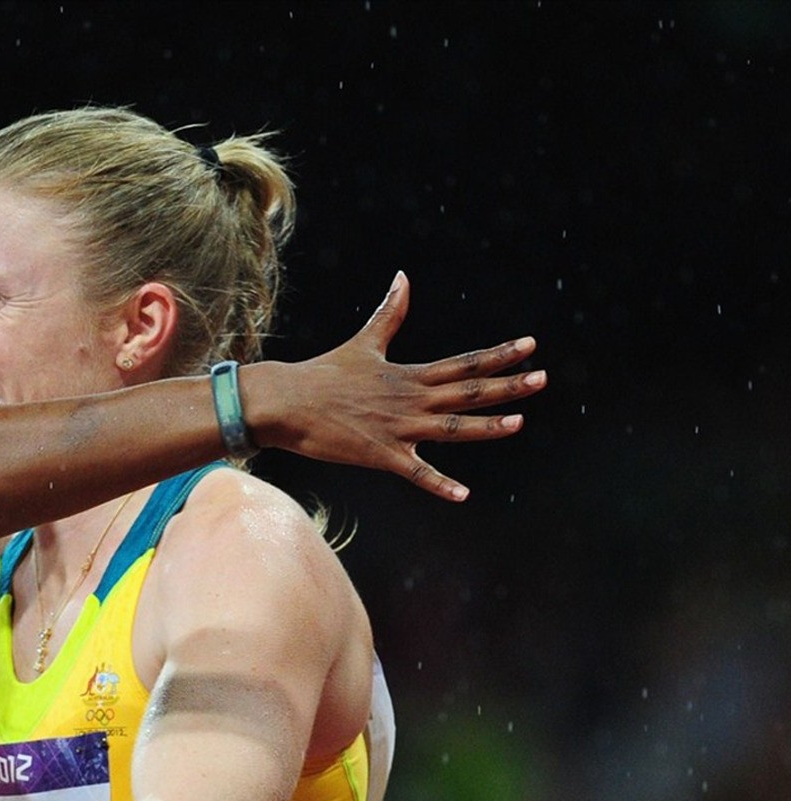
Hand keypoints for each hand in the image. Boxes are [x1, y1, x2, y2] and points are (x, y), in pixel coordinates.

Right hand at [247, 272, 545, 500]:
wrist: (287, 402)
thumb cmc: (322, 374)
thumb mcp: (363, 342)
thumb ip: (389, 313)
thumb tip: (403, 277)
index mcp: (410, 375)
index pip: (464, 364)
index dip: (499, 355)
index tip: (530, 346)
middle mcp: (411, 399)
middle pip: (468, 392)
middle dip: (507, 386)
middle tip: (542, 378)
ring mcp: (399, 428)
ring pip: (452, 429)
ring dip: (487, 426)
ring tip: (519, 422)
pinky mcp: (381, 454)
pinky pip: (417, 472)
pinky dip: (440, 484)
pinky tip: (463, 495)